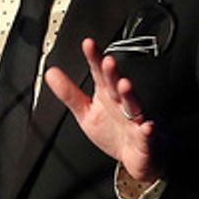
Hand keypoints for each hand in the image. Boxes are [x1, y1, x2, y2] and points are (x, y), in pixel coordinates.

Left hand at [44, 38, 165, 183]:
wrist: (137, 154)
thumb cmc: (113, 131)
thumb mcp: (86, 113)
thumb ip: (69, 94)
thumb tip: (50, 73)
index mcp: (107, 95)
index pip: (99, 73)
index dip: (94, 58)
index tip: (88, 44)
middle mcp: (122, 103)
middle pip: (116, 86)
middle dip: (112, 74)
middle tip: (107, 61)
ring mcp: (135, 120)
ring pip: (134, 106)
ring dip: (129, 95)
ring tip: (124, 85)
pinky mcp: (145, 138)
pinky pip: (147, 134)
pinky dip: (148, 131)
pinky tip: (147, 126)